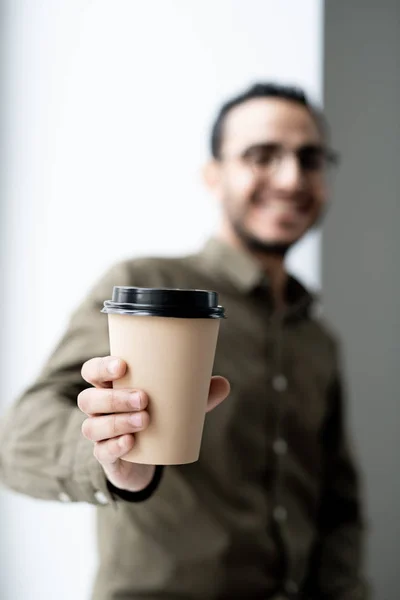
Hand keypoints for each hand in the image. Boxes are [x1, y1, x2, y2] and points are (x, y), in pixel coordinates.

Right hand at [78, 356, 229, 492]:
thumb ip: (197, 393)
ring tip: (144, 420)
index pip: (92, 371)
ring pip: (92, 426)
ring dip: (117, 422)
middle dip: (115, 398)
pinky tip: (131, 443)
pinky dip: (115, 446)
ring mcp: (98, 433)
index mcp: (109, 386)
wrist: (147, 457)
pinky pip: (101, 452)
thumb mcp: (176, 403)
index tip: (123, 366)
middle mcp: (97, 408)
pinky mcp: (105, 457)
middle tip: (144, 398)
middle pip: (89, 398)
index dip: (101, 367)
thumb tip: (224, 383)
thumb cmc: (157, 416)